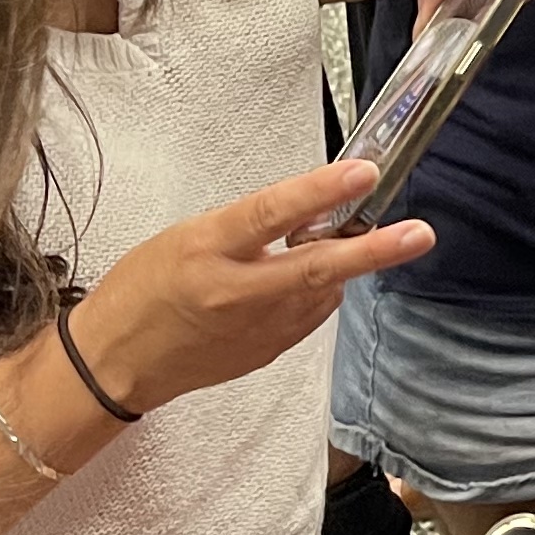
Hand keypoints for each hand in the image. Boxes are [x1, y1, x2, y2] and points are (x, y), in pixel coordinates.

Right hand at [77, 163, 433, 416]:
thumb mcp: (185, 236)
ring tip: (354, 242)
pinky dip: (320, 292)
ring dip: (345, 265)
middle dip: (374, 250)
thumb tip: (308, 211)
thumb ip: (247, 226)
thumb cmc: (143, 290)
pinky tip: (311, 280)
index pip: (272, 214)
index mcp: (207, 251)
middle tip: (418, 235)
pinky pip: (309, 314)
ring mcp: (255, 329)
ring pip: (322, 291)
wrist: (116, 361)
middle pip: (316, 267)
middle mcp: (235, 293)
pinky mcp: (266, 352)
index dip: (321, 192)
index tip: (363, 173)